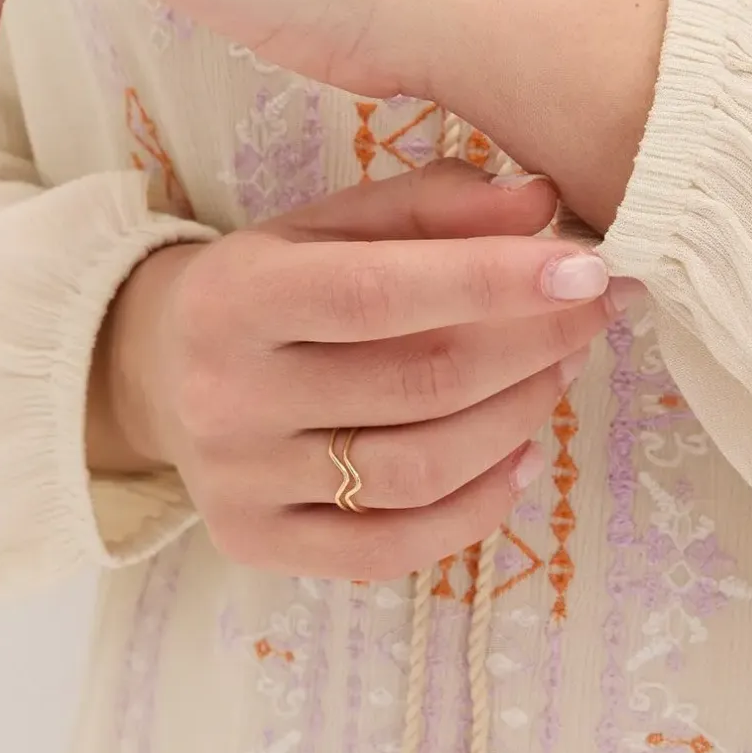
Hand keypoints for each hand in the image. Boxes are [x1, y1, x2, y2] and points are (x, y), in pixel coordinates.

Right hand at [90, 161, 621, 581]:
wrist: (160, 373)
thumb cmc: (274, 288)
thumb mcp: (332, 225)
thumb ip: (433, 207)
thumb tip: (541, 205)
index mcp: (234, 296)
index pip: (380, 293)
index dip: (493, 282)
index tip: (586, 269)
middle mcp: (226, 396)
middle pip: (416, 385)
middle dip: (528, 347)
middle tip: (591, 316)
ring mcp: (240, 483)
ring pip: (417, 471)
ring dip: (516, 420)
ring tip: (560, 373)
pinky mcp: (258, 544)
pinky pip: (393, 547)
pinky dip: (476, 508)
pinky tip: (521, 458)